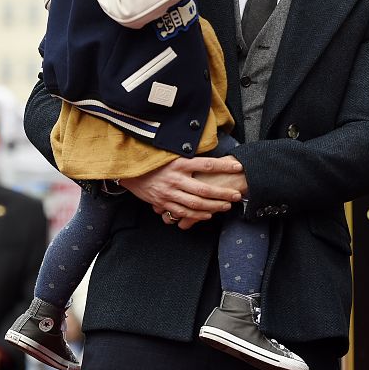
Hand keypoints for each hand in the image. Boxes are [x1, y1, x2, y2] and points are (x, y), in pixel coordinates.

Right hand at [119, 155, 245, 229]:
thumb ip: (189, 158)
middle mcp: (175, 178)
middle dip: (223, 193)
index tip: (238, 167)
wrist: (130, 171)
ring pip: (195, 203)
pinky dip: (197, 214)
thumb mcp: (172, 154)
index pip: (207, 165)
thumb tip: (211, 158)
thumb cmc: (155, 161)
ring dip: (213, 206)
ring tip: (227, 206)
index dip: (224, 167)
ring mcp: (169, 192)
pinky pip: (183, 212)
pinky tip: (208, 214)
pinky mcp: (163, 203)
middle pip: (204, 189)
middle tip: (236, 195)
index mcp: (179, 163)